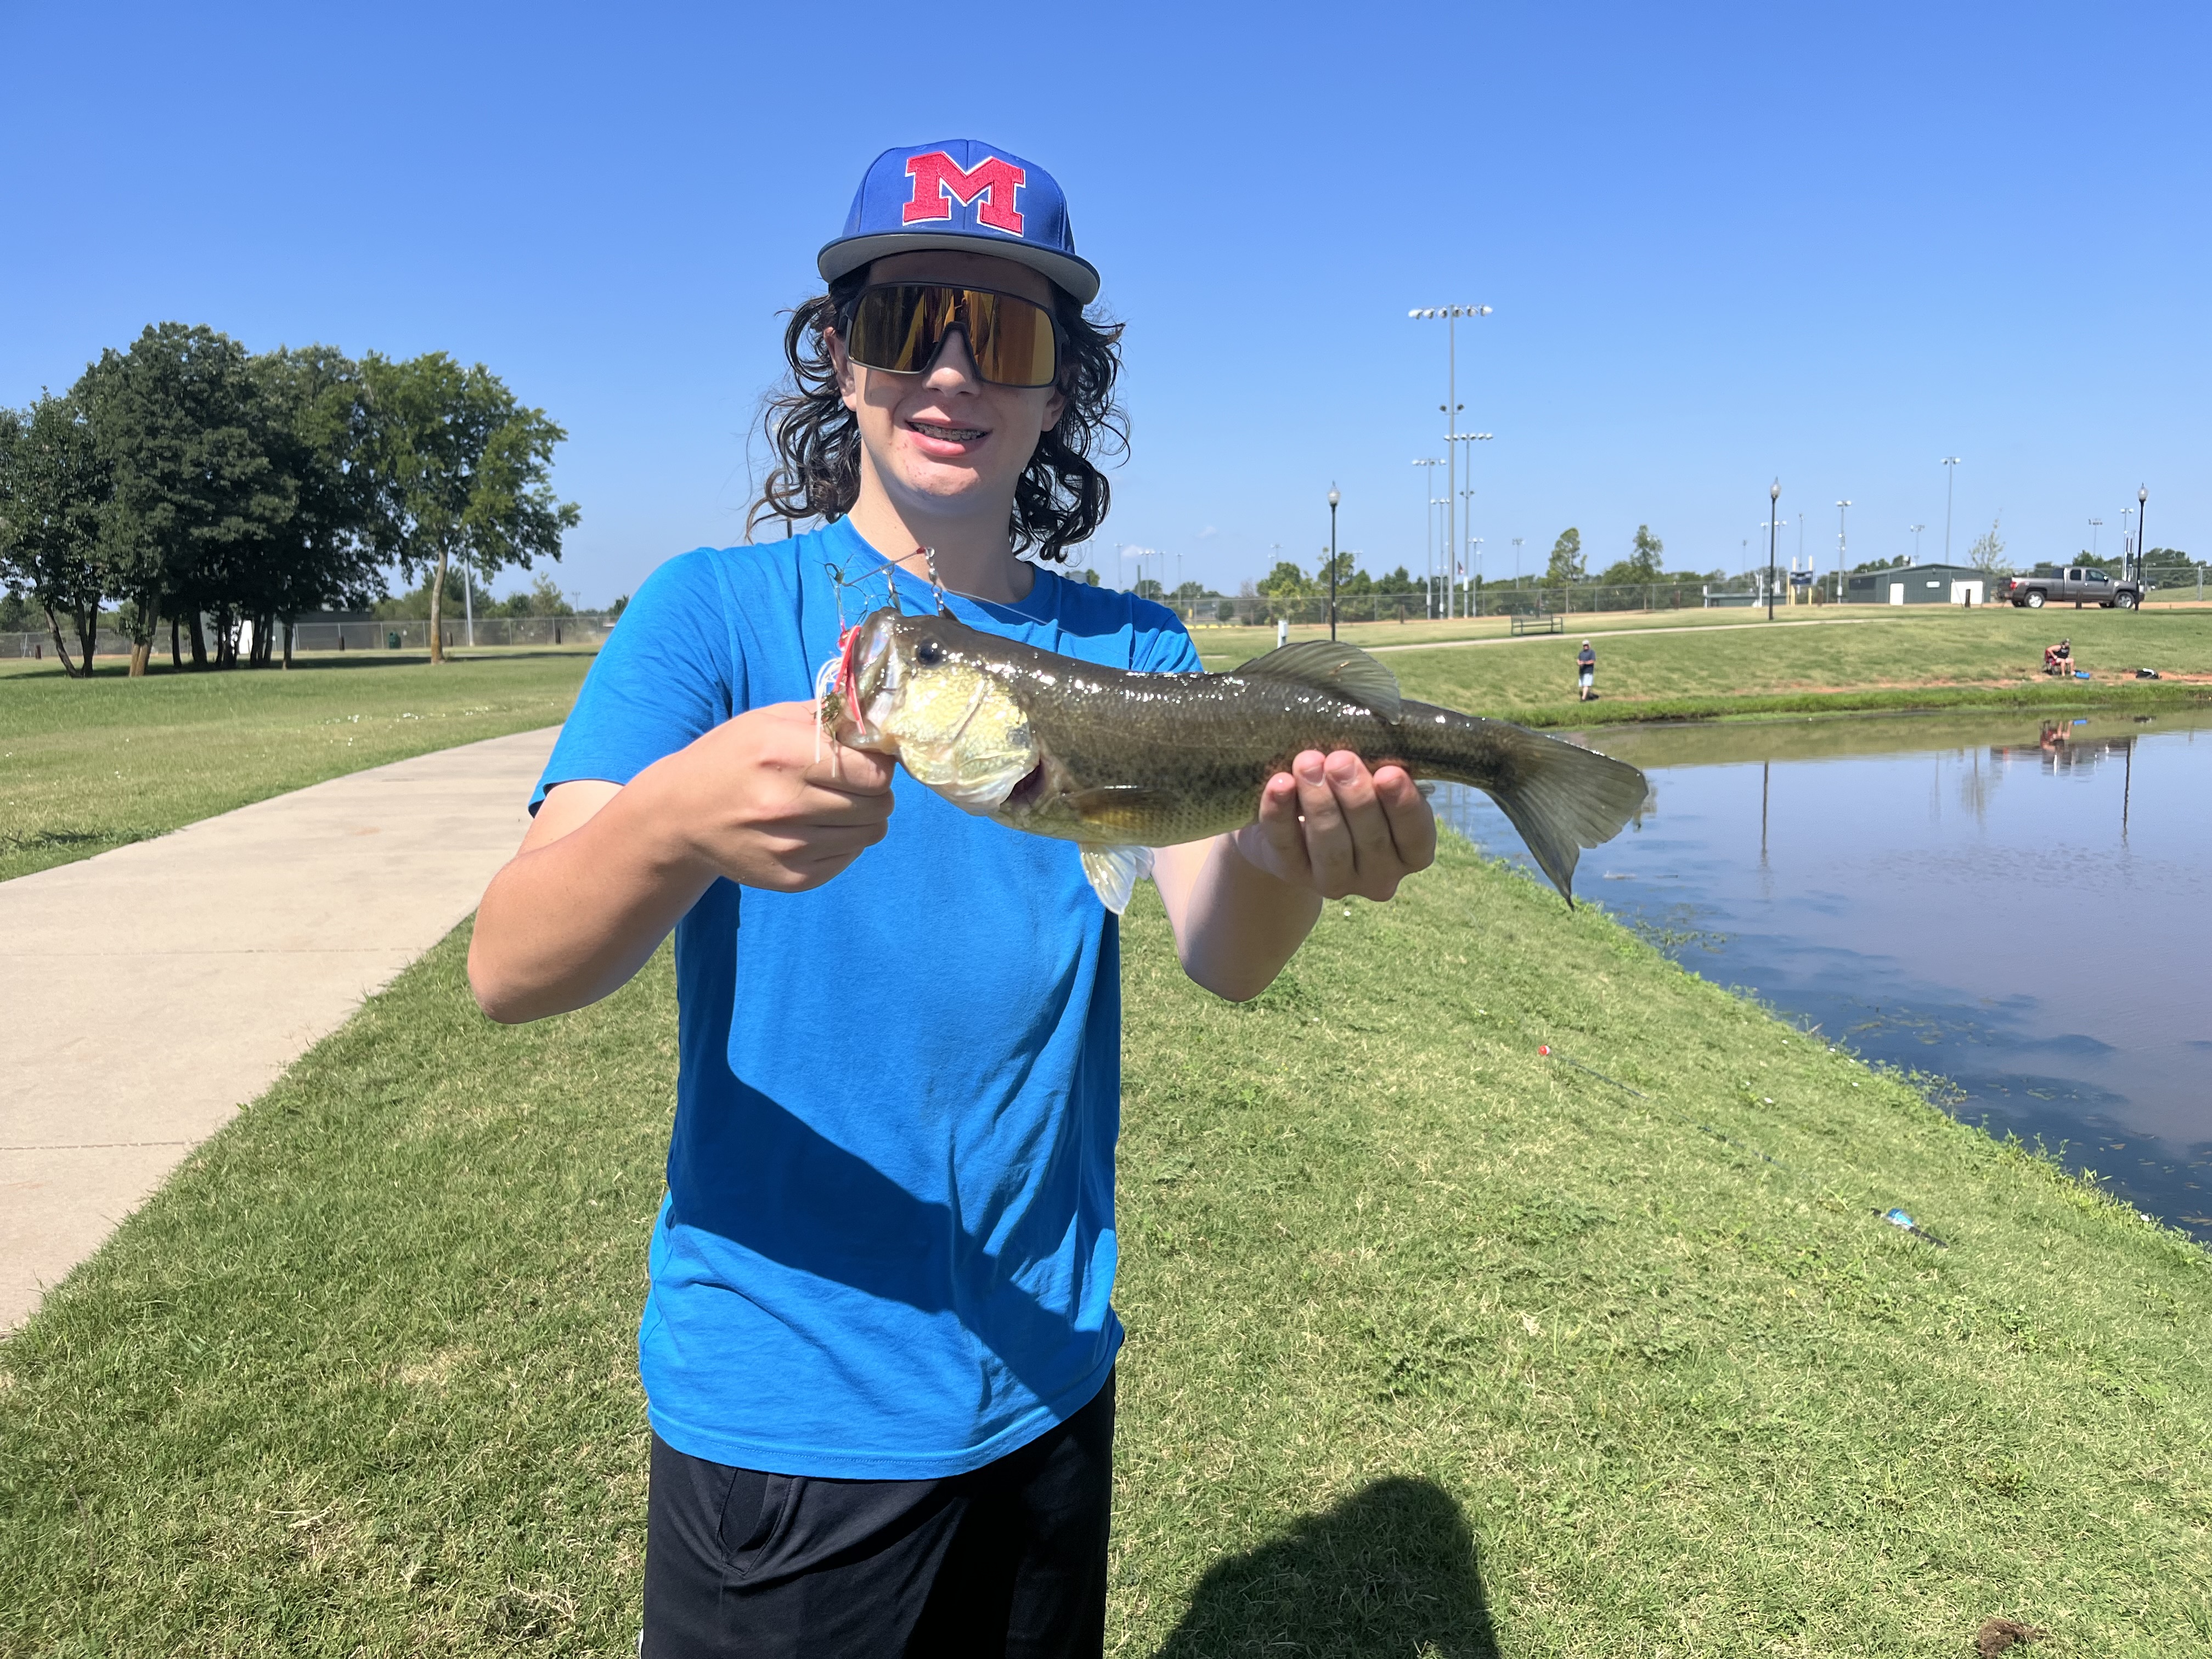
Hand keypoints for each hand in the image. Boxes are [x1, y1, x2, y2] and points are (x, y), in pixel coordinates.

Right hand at [661, 700, 896, 891]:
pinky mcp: (790, 878)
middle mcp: (785, 804)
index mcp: (783, 755)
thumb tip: (880, 722)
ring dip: (865, 817)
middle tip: (855, 783)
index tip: (868, 760)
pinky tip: (819, 827)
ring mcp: (788, 847)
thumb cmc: (732, 757)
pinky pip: (849, 857)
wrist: (681, 814)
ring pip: (870, 833)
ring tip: (837, 804)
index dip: (880, 764)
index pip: (873, 771)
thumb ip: (829, 718)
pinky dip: (845, 842)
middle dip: (876, 791)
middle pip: (878, 804)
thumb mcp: (771, 720)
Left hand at [1228, 750, 1435, 900]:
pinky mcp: (1293, 873)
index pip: (1416, 833)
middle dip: (1356, 796)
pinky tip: (1279, 784)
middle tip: (1341, 759)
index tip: (1389, 773)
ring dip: (1319, 802)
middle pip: (1372, 839)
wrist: (1295, 822)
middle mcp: (1380, 876)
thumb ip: (1380, 769)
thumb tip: (1374, 737)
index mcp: (1411, 852)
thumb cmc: (1348, 793)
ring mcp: (1336, 882)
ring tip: (1308, 763)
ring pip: (1330, 847)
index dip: (1403, 804)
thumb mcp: (1372, 783)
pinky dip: (1279, 812)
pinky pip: (1285, 845)